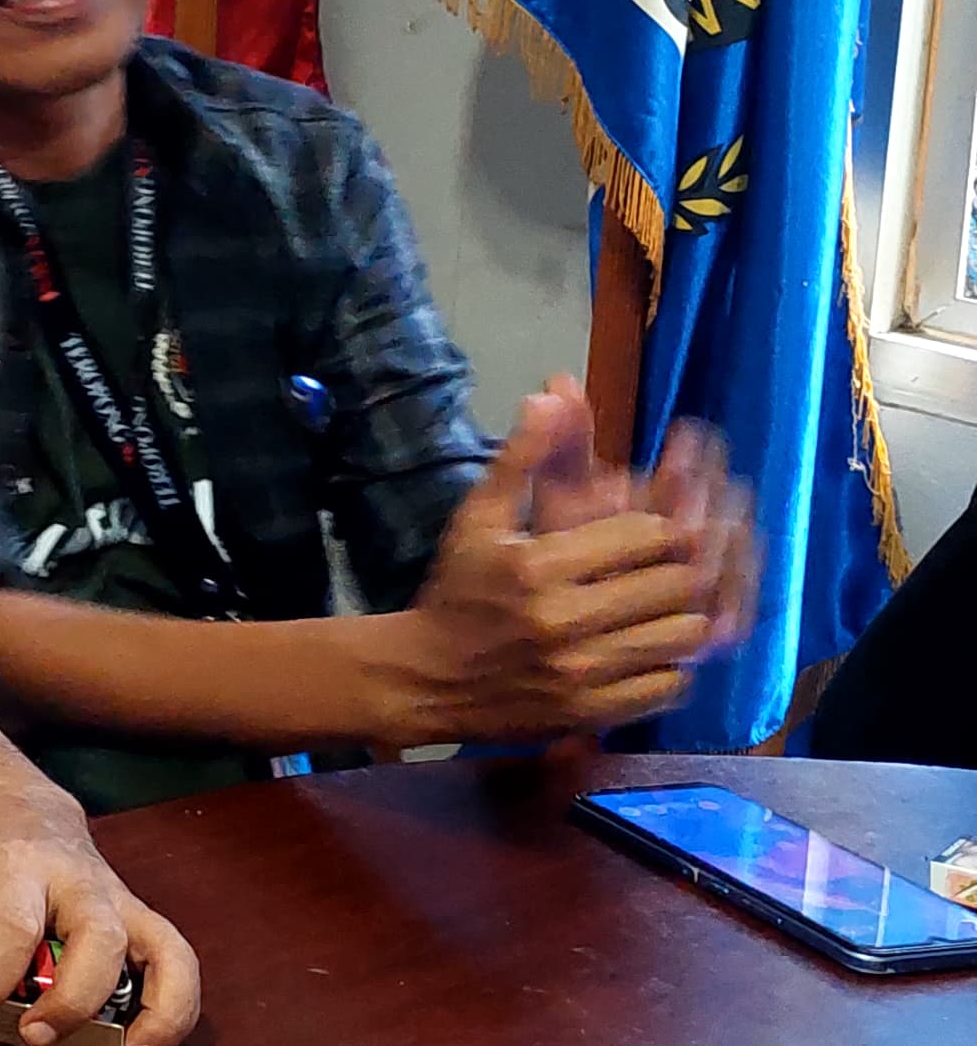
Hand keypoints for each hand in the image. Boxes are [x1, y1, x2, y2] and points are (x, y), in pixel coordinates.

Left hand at [0, 786, 198, 1045]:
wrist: (17, 808)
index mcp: (16, 861)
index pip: (12, 924)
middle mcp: (78, 878)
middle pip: (98, 936)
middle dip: (72, 997)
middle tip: (32, 1037)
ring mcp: (118, 900)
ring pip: (161, 948)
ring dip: (153, 1008)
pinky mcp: (140, 921)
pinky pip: (177, 962)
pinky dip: (174, 1007)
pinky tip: (145, 1044)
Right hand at [385, 377, 728, 742]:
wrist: (423, 679)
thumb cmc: (456, 592)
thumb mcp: (477, 518)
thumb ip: (522, 459)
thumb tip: (552, 394)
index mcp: (536, 566)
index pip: (647, 535)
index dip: (667, 525)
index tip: (654, 528)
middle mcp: (562, 621)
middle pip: (675, 583)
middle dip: (684, 567)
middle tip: (669, 563)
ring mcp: (580, 673)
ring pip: (682, 634)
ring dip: (684, 614)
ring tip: (663, 602)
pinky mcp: (592, 712)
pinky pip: (669, 684)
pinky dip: (673, 663)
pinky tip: (649, 645)